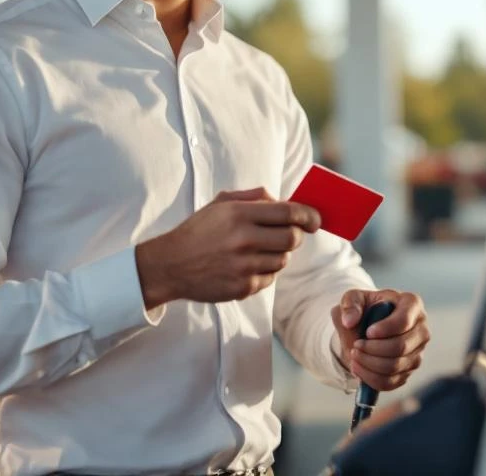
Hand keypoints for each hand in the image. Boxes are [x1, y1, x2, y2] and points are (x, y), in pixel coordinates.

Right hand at [136, 187, 320, 308]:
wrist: (170, 265)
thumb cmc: (199, 230)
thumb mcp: (221, 203)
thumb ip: (254, 197)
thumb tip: (284, 200)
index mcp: (239, 214)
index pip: (289, 212)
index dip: (309, 215)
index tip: (315, 219)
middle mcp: (244, 239)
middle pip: (292, 238)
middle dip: (296, 235)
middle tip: (289, 234)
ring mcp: (244, 266)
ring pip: (284, 260)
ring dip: (279, 254)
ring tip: (259, 249)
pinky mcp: (242, 288)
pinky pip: (270, 278)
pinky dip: (265, 271)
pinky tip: (247, 265)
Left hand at [330, 288, 428, 391]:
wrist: (365, 326)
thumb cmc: (364, 307)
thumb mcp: (353, 297)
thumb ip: (349, 304)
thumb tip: (349, 321)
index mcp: (411, 304)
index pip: (404, 321)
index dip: (385, 329)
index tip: (367, 333)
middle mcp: (421, 329)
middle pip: (401, 347)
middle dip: (373, 349)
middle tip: (355, 346)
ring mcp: (418, 352)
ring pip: (396, 366)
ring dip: (369, 364)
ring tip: (354, 355)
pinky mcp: (409, 370)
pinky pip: (392, 382)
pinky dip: (371, 378)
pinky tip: (357, 368)